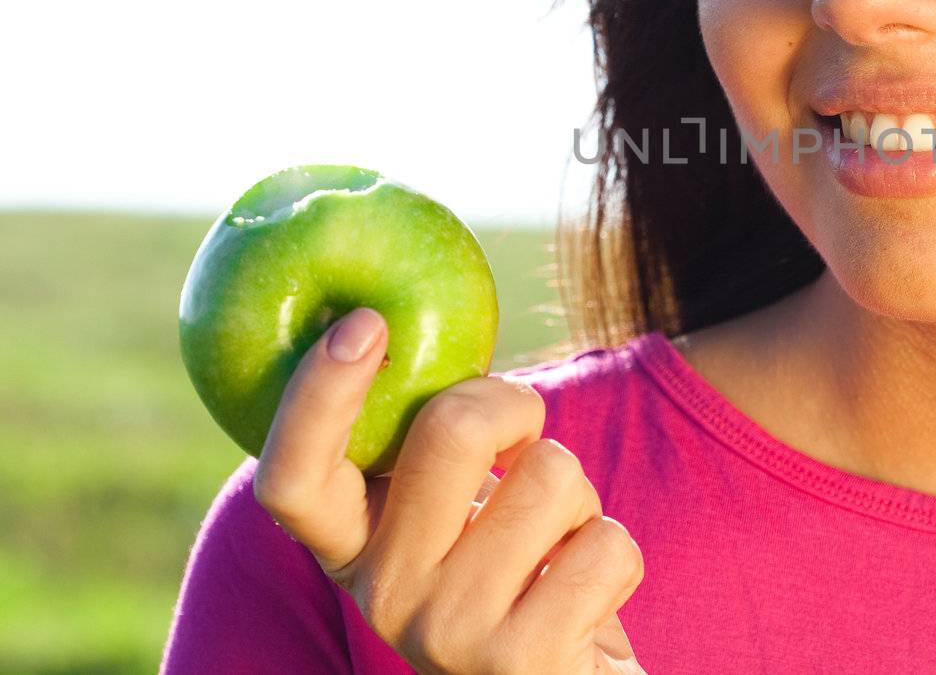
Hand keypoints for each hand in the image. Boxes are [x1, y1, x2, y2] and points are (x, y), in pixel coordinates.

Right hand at [252, 307, 646, 673]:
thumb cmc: (517, 577)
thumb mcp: (457, 518)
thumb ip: (434, 451)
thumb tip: (413, 322)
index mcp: (351, 549)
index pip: (292, 479)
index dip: (317, 396)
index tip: (364, 322)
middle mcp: (383, 596)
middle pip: (451, 430)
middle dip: (514, 404)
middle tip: (523, 436)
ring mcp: (449, 635)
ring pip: (550, 473)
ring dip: (579, 498)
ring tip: (558, 550)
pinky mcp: (523, 662)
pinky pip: (606, 542)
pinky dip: (616, 554)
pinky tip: (587, 602)